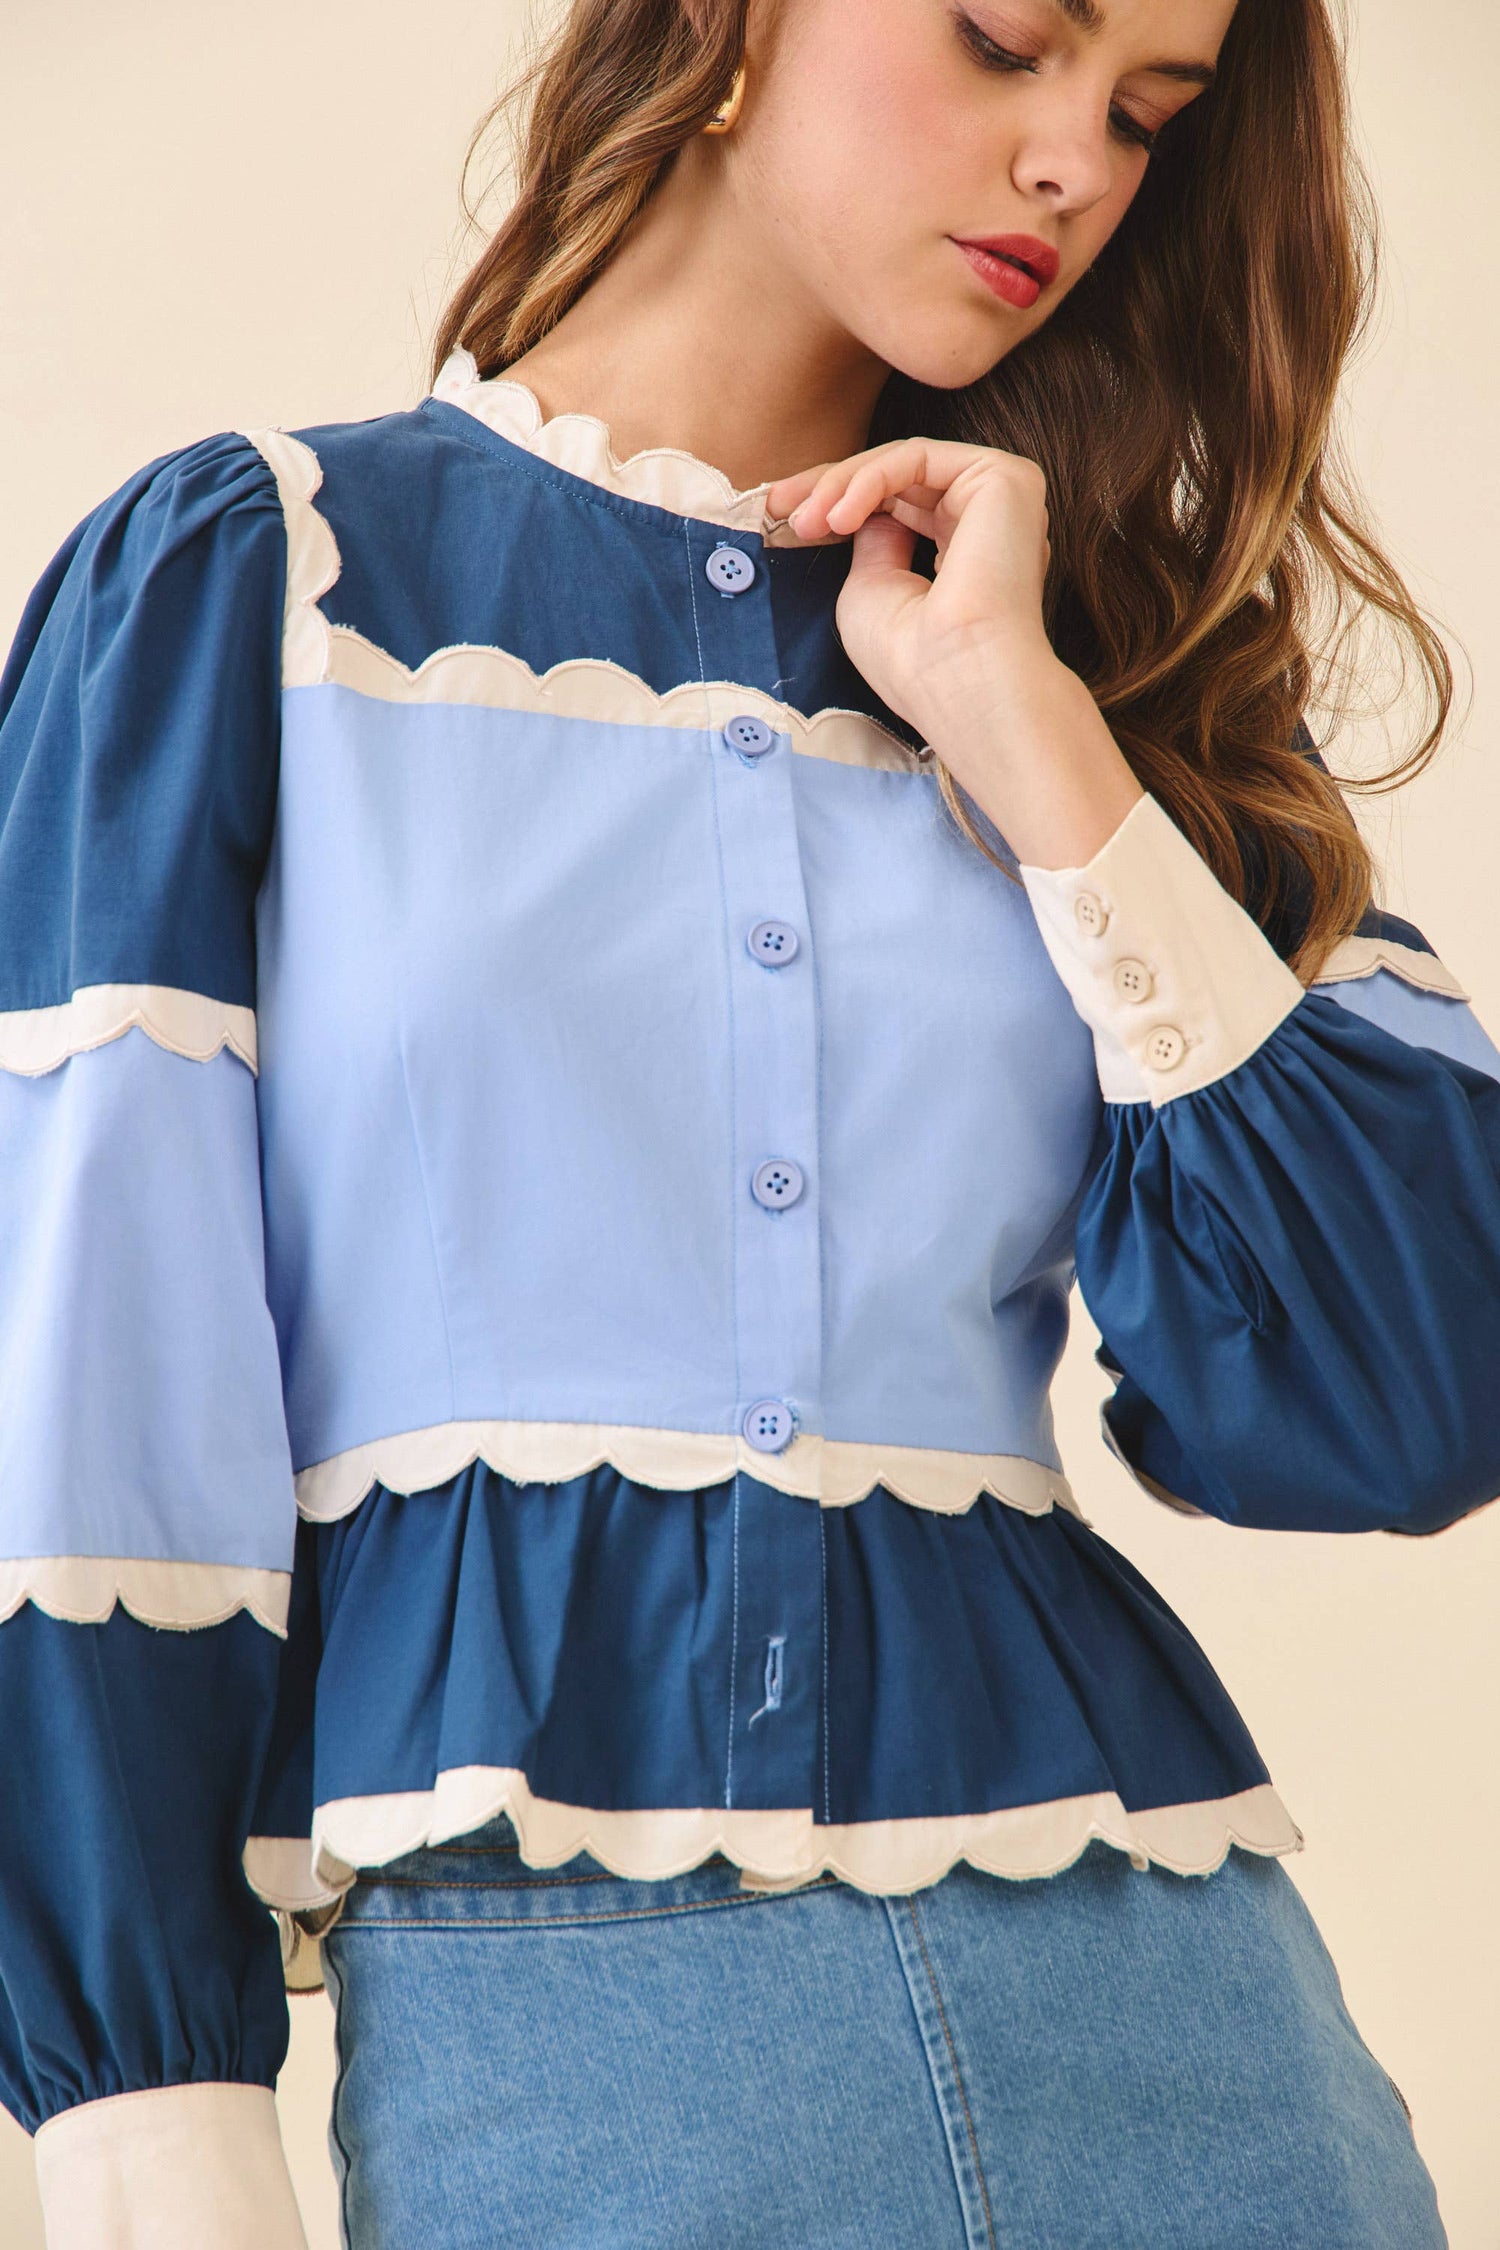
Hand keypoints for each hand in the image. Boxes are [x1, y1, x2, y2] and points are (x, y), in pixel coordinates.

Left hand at [767, 438, 1142, 868]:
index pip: (897, 506)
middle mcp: (989, 526)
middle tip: (778, 508)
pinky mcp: (1004, 479)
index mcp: (966, 557)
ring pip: (905, 463)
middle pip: (898, 479)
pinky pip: (921, 457)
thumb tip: (866, 510)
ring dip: (842, 484)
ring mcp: (1000, 501)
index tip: (778, 515)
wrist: (960, 679)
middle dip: (829, 487)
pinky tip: (839, 516)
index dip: (836, 501)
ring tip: (806, 522)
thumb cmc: (913, 659)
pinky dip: (870, 479)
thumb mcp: (869, 591)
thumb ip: (870, 542)